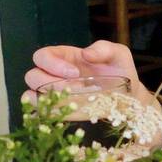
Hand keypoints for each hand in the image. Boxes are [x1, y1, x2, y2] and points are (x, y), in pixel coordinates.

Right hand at [23, 40, 146, 103]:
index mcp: (64, 57)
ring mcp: (56, 94)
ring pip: (32, 95)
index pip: (42, 56)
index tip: (74, 72)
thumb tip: (86, 53)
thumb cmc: (120, 71)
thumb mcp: (119, 54)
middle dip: (50, 83)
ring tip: (71, 100)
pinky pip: (43, 113)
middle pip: (32, 76)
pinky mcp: (61, 111)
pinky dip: (47, 113)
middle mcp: (54, 75)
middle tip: (75, 87)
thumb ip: (105, 49)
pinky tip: (63, 112)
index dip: (52, 64)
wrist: (129, 95)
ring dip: (47, 99)